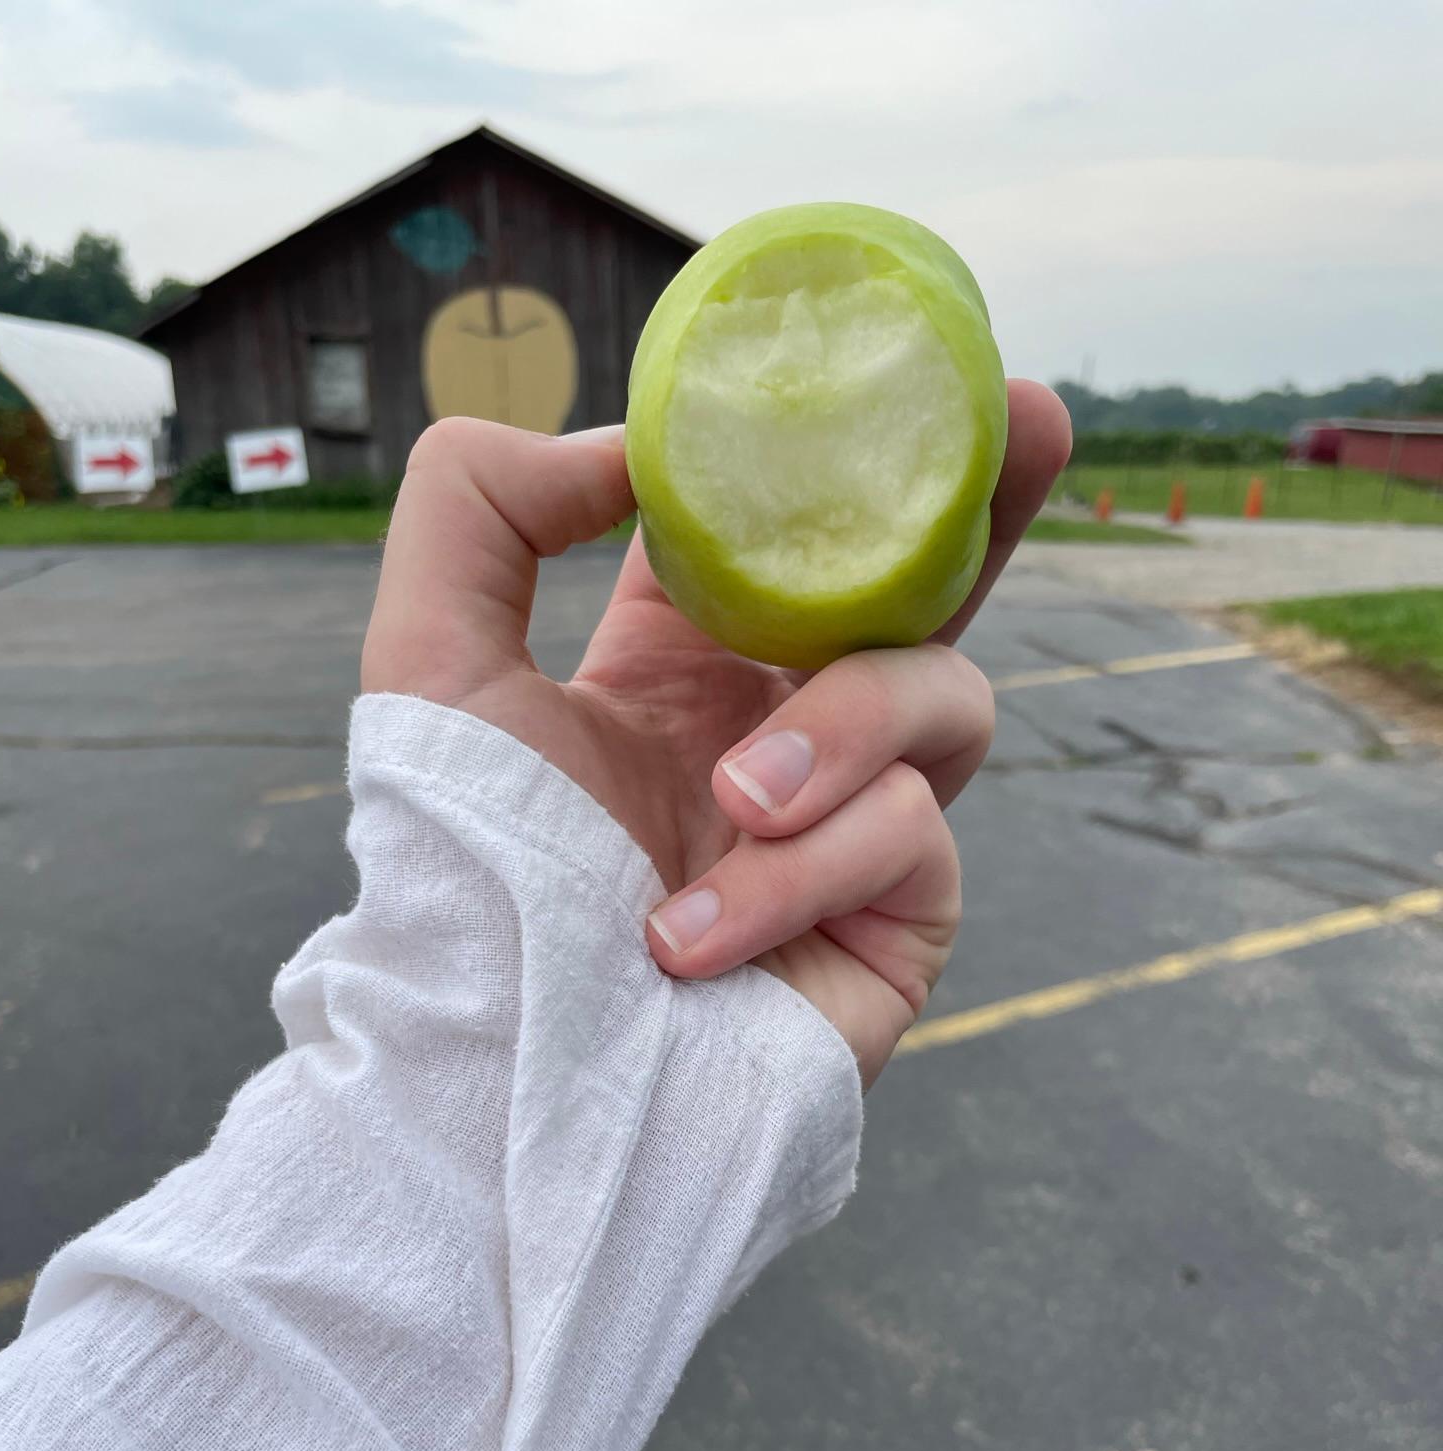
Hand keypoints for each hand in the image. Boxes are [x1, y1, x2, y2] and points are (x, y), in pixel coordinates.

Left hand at [361, 385, 1071, 1084]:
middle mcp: (787, 735)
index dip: (853, 453)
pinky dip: (803, 871)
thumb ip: (480, 505)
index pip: (797, 537)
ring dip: (839, 731)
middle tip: (1042, 414)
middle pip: (931, 592)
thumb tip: (627, 446)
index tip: (900, 364)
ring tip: (729, 800)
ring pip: (945, 699)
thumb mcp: (426, 663)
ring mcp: (854, 830)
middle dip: (995, 504)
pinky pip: (912, 837)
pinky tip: (693, 937)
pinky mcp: (902, 923)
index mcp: (688, 667)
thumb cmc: (465, 877)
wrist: (498, 1067)